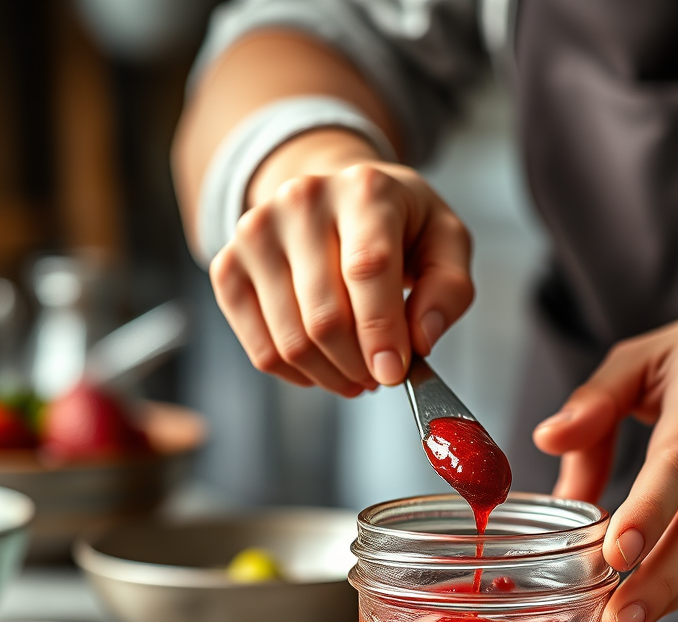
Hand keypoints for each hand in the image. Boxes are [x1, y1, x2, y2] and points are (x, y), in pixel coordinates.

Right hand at [208, 130, 473, 395]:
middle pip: (325, 316)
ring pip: (291, 342)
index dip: (381, 331)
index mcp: (364, 189)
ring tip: (357, 372)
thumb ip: (449, 290)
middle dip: (359, 365)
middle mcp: (302, 200)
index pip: (366, 269)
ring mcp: (256, 232)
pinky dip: (297, 375)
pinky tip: (323, 366)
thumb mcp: (446, 244)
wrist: (338, 199)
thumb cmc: (399, 228)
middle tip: (379, 375)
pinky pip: (261, 351)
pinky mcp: (228, 266)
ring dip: (331, 376)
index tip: (393, 373)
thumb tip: (420, 339)